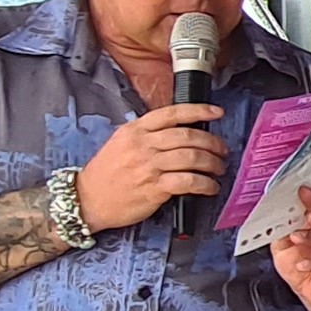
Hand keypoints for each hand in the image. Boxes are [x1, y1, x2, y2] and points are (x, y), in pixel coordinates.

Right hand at [75, 102, 225, 230]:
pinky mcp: (154, 189)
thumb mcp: (122, 142)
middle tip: (221, 150)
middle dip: (212, 142)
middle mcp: (143, 145)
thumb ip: (147, 134)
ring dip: (212, 163)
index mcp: (136, 130)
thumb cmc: (106, 173)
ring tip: (218, 168)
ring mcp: (149, 167)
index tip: (217, 112)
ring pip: (192, 157)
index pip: (172, 113)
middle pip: (188, 136)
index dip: (199, 110)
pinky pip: (189, 182)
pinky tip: (210, 187)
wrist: (88, 199)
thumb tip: (180, 131)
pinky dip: (205, 184)